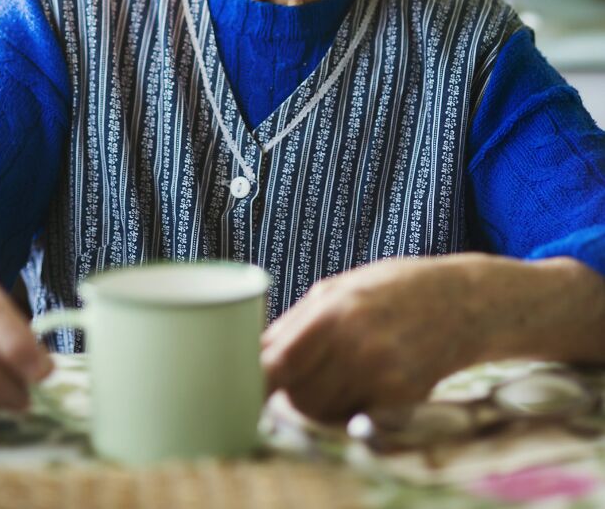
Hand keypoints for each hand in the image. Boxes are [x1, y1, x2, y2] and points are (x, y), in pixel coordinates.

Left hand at [261, 256, 480, 421]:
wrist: (464, 302)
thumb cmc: (393, 288)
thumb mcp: (340, 288)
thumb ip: (297, 322)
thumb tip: (253, 353)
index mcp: (335, 311)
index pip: (278, 363)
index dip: (256, 378)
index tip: (240, 382)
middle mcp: (358, 346)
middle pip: (297, 395)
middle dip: (288, 389)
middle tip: (297, 372)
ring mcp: (383, 377)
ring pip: (322, 411)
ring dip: (314, 401)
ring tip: (328, 374)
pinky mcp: (403, 400)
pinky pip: (354, 417)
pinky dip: (345, 407)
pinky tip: (357, 383)